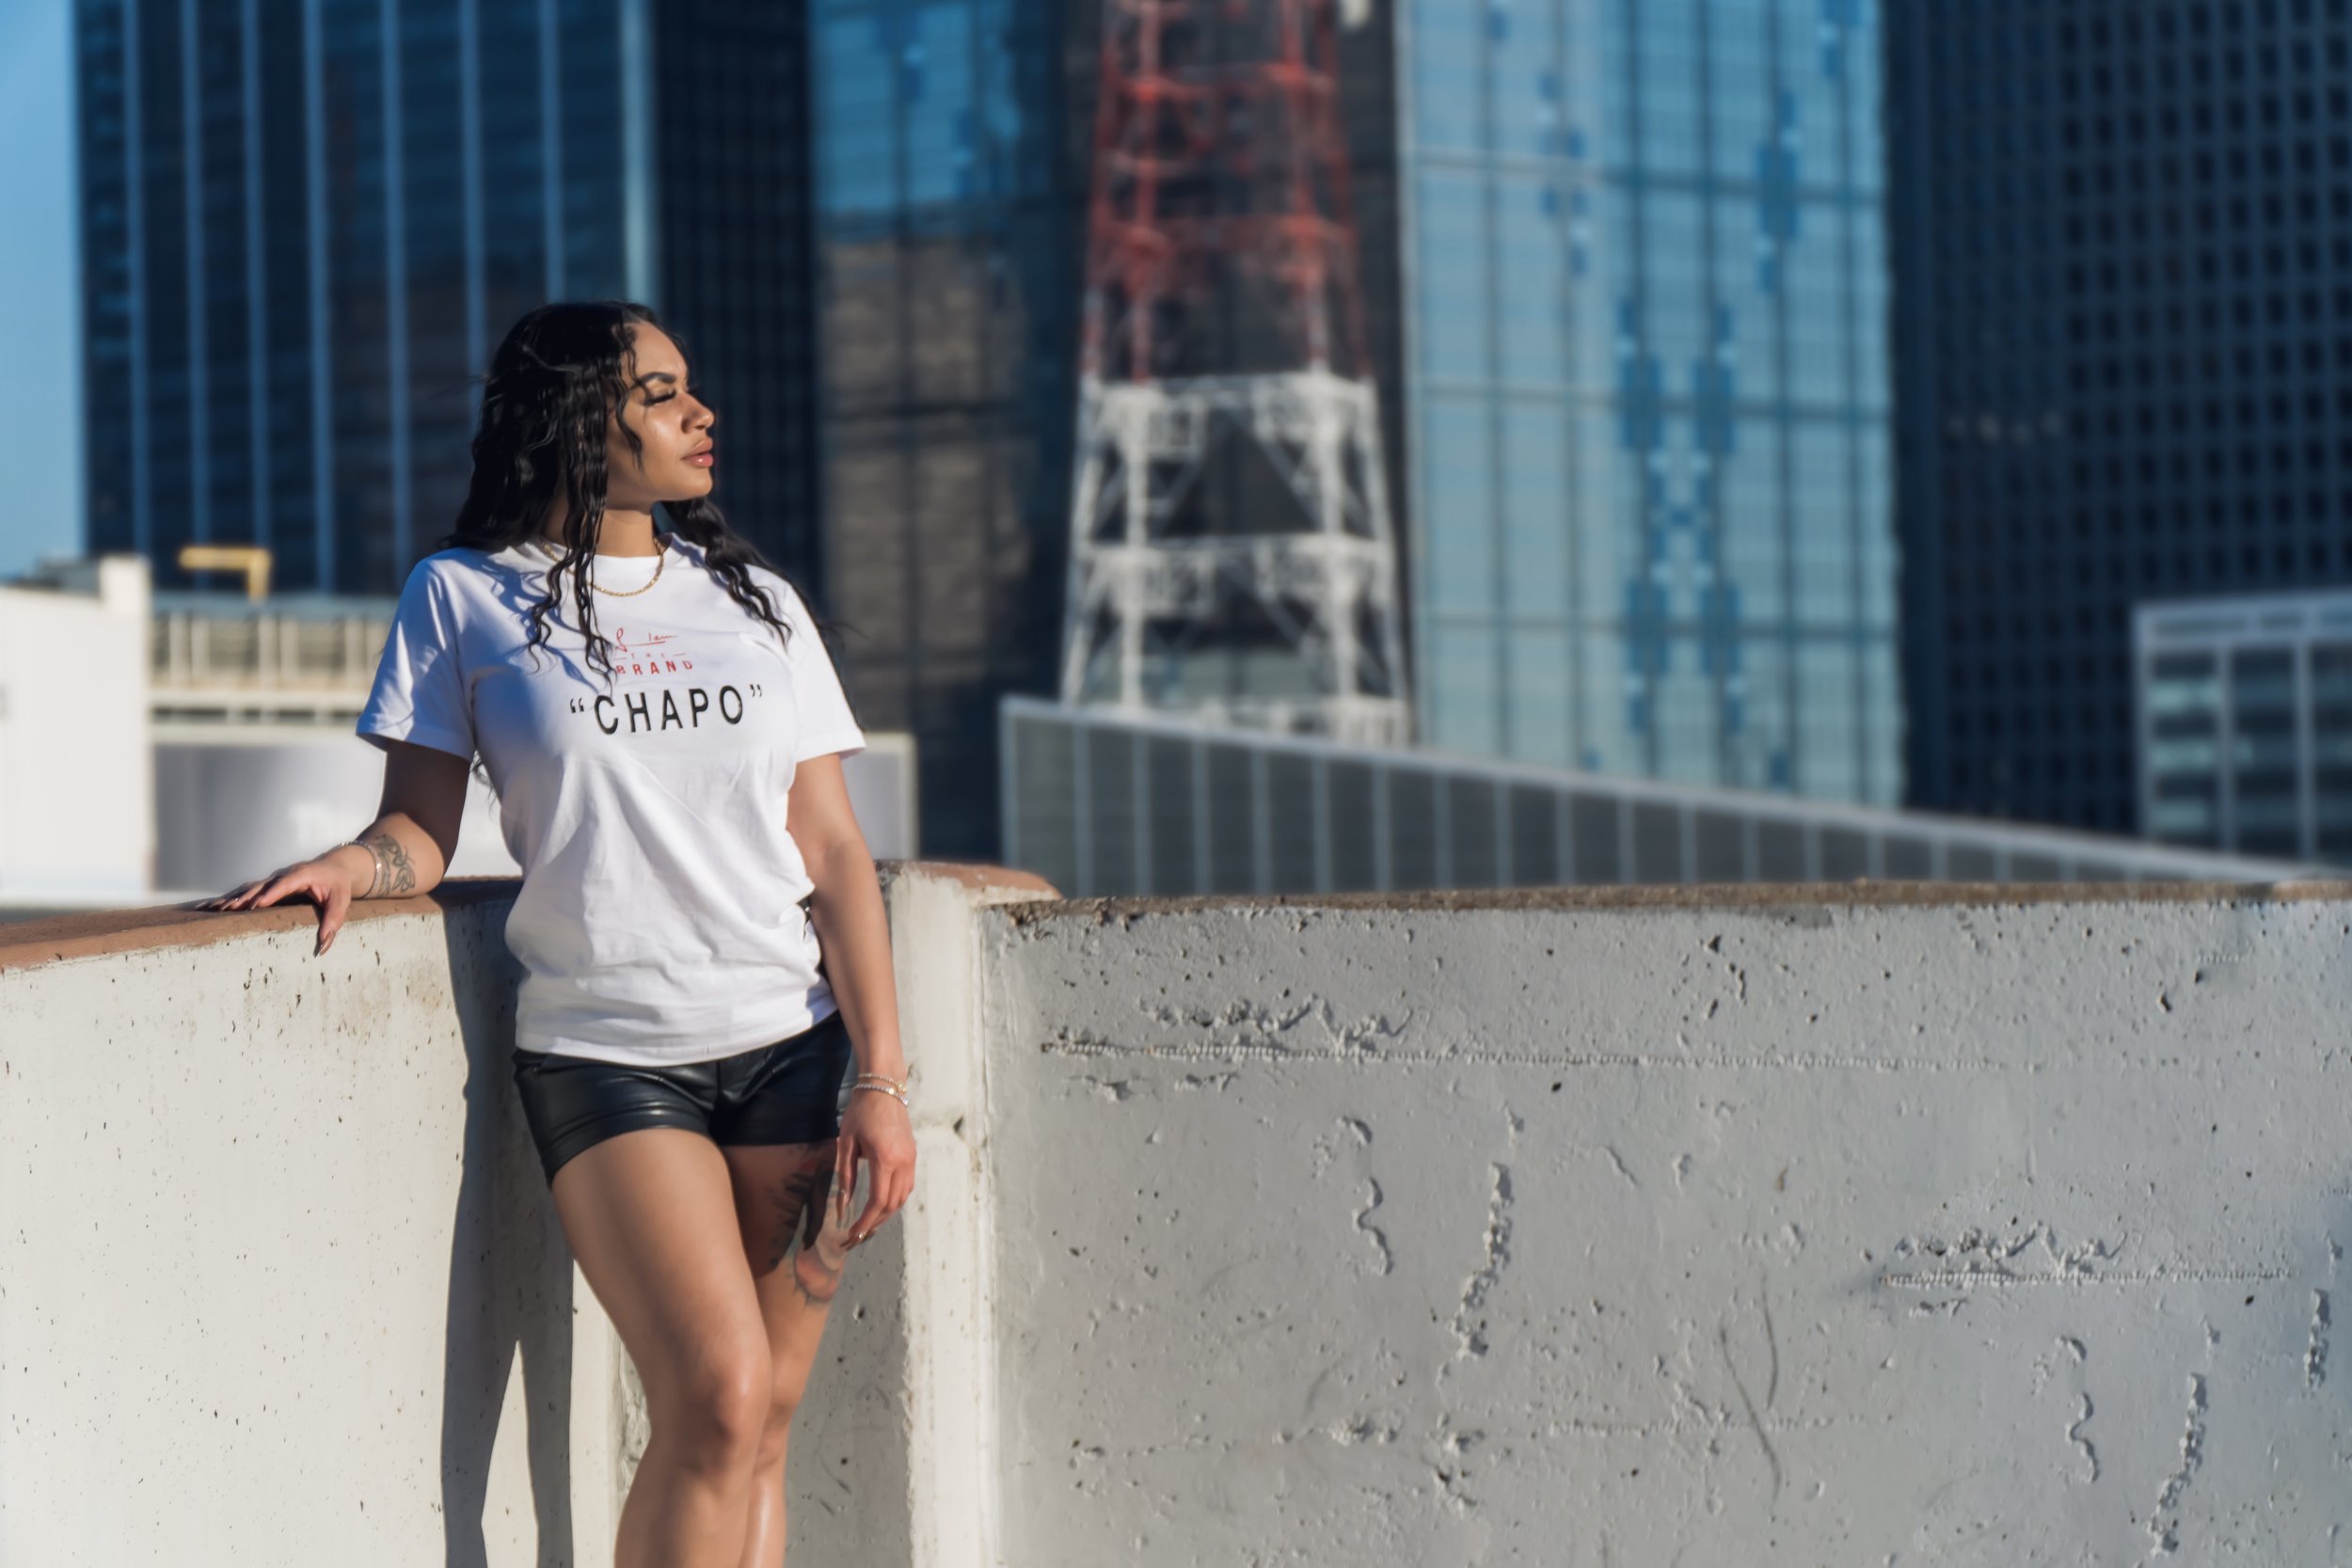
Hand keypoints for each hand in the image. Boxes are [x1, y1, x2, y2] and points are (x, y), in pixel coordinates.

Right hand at [193, 851, 363, 956]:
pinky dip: (229, 899)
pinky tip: (211, 907)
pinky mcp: (266, 887)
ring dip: (231, 899)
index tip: (258, 903)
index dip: (271, 892)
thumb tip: (323, 946)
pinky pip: (245, 892)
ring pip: (248, 889)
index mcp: (301, 875)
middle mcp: (282, 875)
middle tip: (228, 910)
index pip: (285, 883)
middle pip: (260, 886)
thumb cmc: (338, 886)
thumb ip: (333, 922)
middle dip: (245, 898)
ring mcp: (271, 880)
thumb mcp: (341, 902)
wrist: (333, 868)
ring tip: (213, 910)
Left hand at [835, 1082, 913, 1247]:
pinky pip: (906, 1186)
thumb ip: (846, 1175)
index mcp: (885, 1159)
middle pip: (892, 1204)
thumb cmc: (861, 1112)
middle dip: (874, 1223)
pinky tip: (880, 1204)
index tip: (852, 1234)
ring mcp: (911, 1160)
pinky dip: (894, 1200)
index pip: (878, 1201)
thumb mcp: (847, 1143)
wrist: (884, 1088)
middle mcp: (903, 1163)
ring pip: (902, 1198)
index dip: (866, 1222)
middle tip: (856, 1236)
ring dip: (885, 1214)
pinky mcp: (912, 1156)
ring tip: (868, 1223)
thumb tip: (843, 1204)